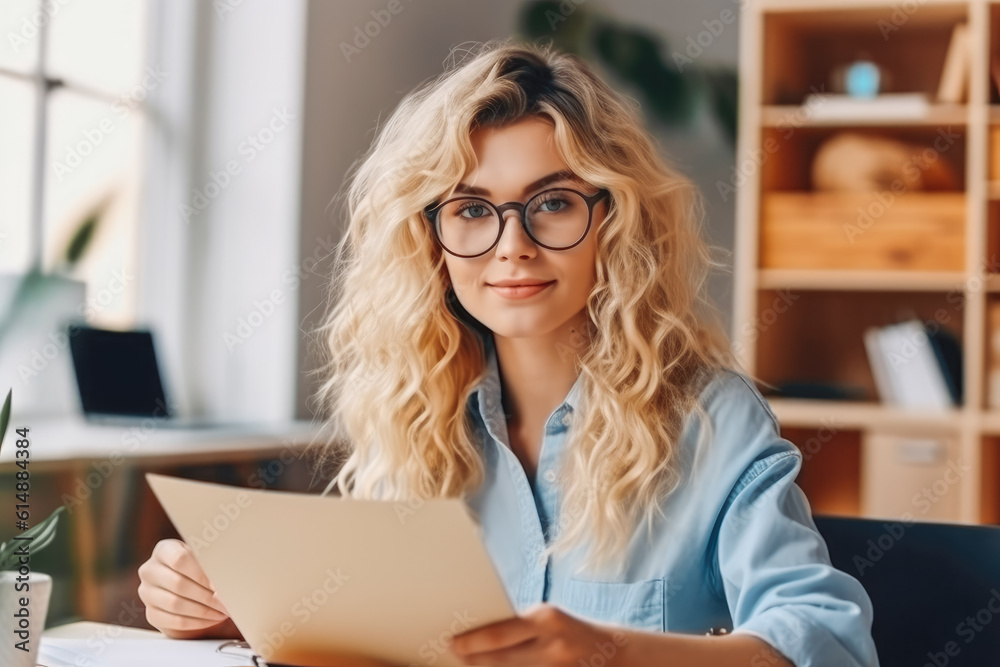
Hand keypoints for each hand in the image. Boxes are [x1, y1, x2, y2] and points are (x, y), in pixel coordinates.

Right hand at [137, 538, 241, 639]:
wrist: (195, 586)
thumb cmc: (205, 567)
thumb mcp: (208, 559)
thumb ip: (214, 566)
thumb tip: (222, 588)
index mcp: (164, 550)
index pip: (179, 559)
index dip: (202, 573)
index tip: (220, 583)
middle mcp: (150, 570)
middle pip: (177, 584)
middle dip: (206, 595)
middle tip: (226, 601)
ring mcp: (147, 593)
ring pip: (175, 604)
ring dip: (204, 610)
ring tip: (223, 611)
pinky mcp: (152, 614)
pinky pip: (174, 621)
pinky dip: (197, 622)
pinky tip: (212, 618)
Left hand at [448, 603, 626, 665]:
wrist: (614, 654)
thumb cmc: (571, 633)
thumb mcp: (548, 621)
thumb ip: (520, 628)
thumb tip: (479, 638)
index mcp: (547, 620)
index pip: (499, 634)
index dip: (471, 642)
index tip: (452, 643)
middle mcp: (553, 646)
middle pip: (501, 660)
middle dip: (474, 660)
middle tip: (457, 656)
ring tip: (475, 665)